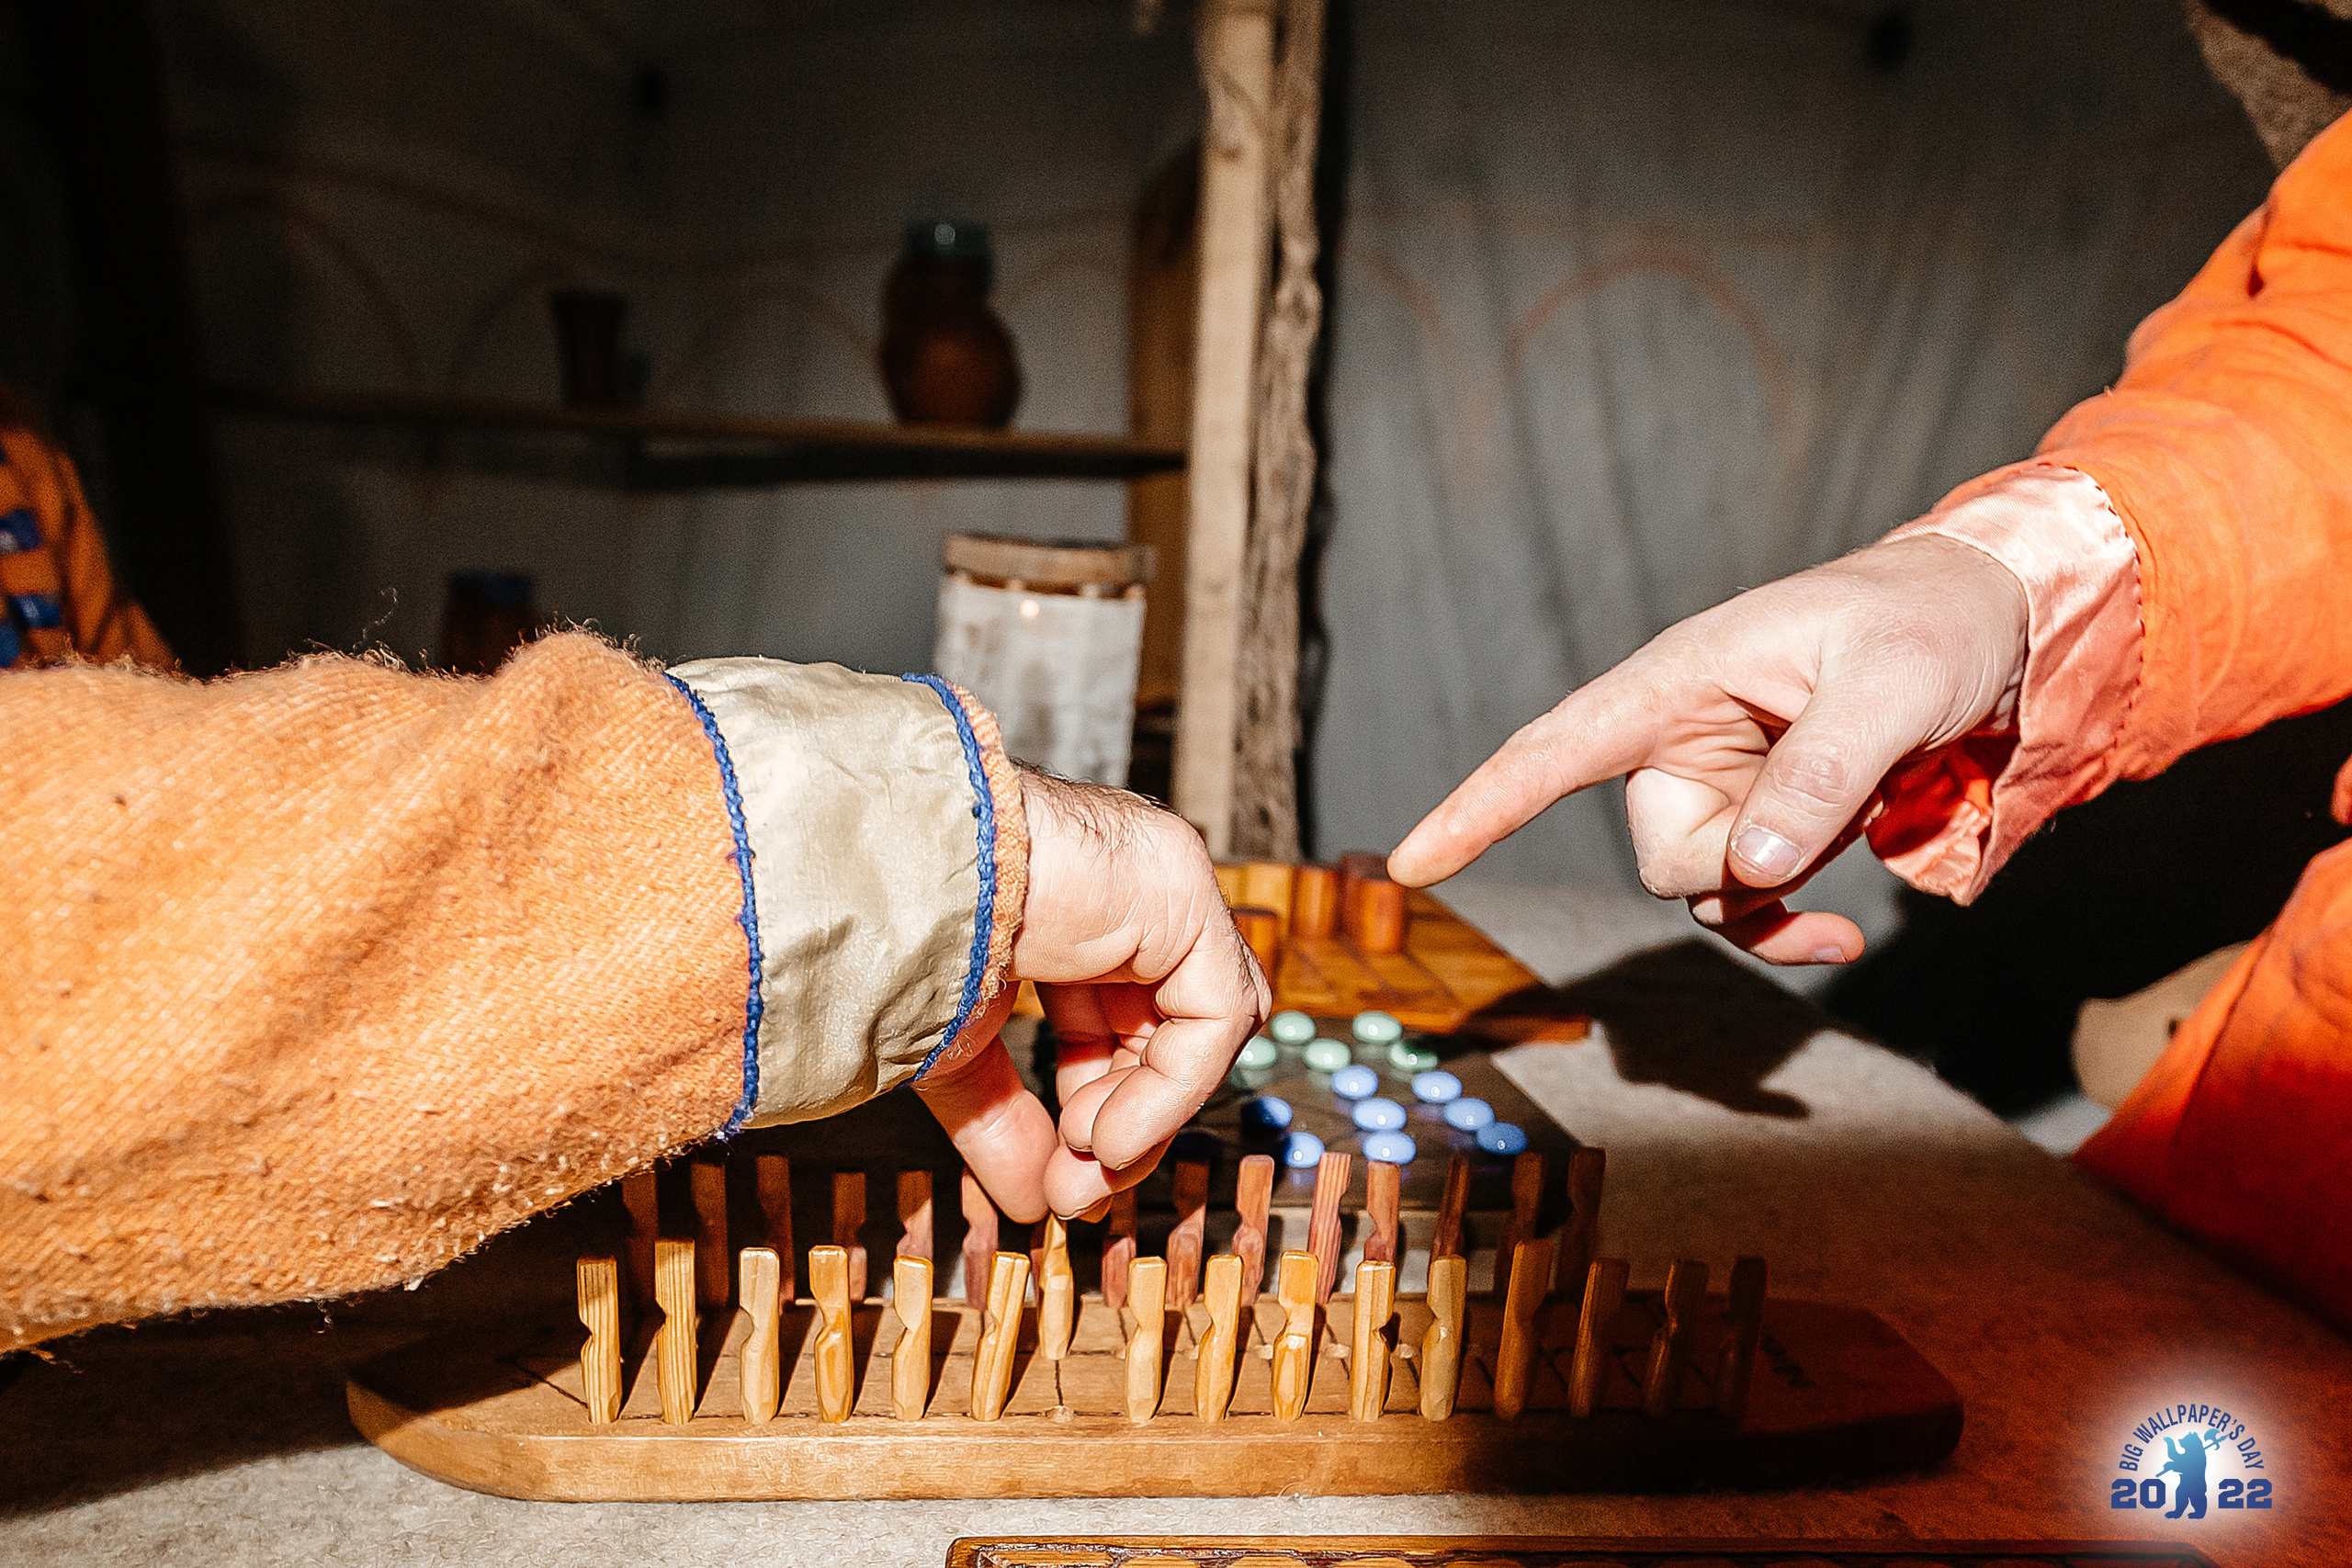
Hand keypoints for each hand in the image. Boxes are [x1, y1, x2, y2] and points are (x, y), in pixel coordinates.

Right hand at [917, 772, 1268, 1221]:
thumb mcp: (959, 1051)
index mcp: (1084, 909)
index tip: (1062, 1171)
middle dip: (1129, 1118)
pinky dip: (1174, 1087)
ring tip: (1085, 1158)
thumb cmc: (900, 936)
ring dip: (1150, 1112)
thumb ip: (1006, 1121)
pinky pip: (1216, 1009)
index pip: (1130, 1019)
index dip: (1103, 1101)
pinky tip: (1108, 1135)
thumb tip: (1037, 1202)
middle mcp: (1135, 886)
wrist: (874, 882)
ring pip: (1207, 1024)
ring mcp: (1163, 878)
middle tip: (1078, 1188)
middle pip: (1174, 1028)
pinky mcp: (1181, 887)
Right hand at [1388, 535, 2028, 963]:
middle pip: (1660, 852)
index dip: (1480, 808)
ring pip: (1704, 887)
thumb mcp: (1890, 685)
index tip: (1411, 864)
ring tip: (1868, 817)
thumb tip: (1751, 870)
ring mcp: (1717, 785)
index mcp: (1677, 679)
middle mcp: (1679, 736)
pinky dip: (1785, 927)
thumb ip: (1818, 774)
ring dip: (1779, 891)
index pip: (1554, 751)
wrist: (1992, 626)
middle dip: (1742, 863)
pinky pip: (1742, 904)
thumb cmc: (1928, 623)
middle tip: (1842, 807)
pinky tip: (1839, 933)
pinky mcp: (1758, 823)